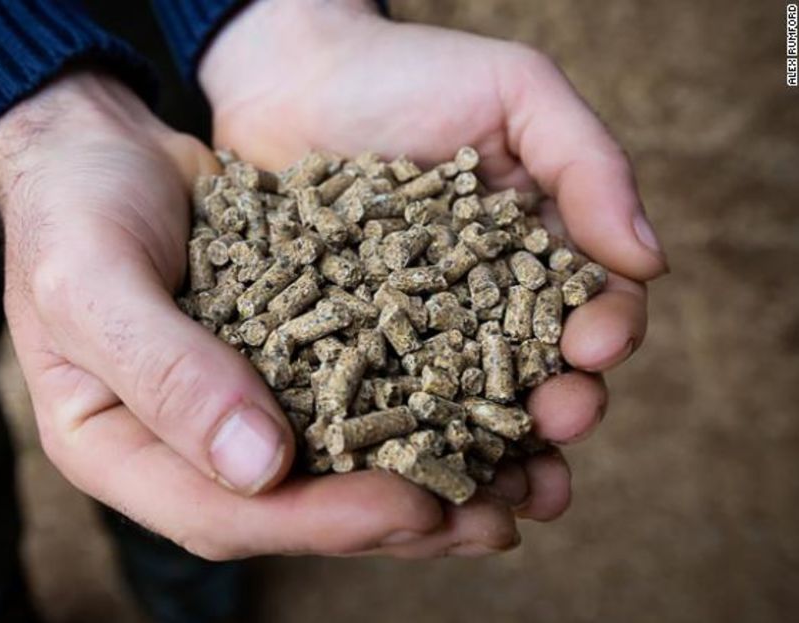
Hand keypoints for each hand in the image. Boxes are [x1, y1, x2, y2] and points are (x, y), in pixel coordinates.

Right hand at [0, 72, 482, 559]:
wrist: (94, 145)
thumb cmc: (69, 211)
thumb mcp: (92, 282)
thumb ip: (166, 373)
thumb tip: (261, 468)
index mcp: (113, 449)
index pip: (217, 513)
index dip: (314, 522)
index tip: (407, 507)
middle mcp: (176, 445)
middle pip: (286, 508)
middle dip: (387, 517)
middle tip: (486, 518)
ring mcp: (226, 407)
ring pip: (327, 464)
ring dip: (417, 476)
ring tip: (509, 483)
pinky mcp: (272, 363)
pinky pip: (344, 399)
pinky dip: (408, 407)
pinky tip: (474, 408)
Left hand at [201, 0, 667, 554]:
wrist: (291, 72)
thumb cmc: (409, 73)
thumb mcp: (515, 92)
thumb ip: (588, 165)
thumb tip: (649, 262)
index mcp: (532, 256)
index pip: (587, 311)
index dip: (602, 338)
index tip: (593, 351)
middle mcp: (476, 308)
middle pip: (528, 379)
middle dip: (550, 413)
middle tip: (554, 430)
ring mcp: (408, 337)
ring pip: (457, 413)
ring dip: (485, 459)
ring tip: (496, 493)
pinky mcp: (340, 351)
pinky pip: (371, 407)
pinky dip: (392, 448)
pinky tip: (403, 478)